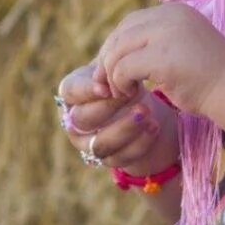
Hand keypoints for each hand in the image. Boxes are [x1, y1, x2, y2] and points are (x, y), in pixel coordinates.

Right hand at [55, 64, 177, 172]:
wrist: (146, 108)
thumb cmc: (127, 81)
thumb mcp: (120, 67)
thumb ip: (113, 65)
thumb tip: (111, 69)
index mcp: (72, 92)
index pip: (70, 91)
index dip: (86, 91)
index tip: (107, 88)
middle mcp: (74, 120)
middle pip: (82, 119)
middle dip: (108, 108)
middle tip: (133, 96)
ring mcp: (89, 143)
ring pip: (100, 144)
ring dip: (124, 129)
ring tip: (147, 113)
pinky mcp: (108, 160)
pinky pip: (121, 158)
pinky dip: (139, 143)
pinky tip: (154, 127)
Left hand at [92, 4, 224, 118]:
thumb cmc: (212, 78)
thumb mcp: (183, 49)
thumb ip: (157, 44)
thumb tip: (122, 52)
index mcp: (176, 11)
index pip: (131, 23)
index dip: (116, 45)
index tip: (110, 68)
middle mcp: (169, 16)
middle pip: (121, 33)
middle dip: (107, 59)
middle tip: (103, 83)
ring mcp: (166, 34)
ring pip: (118, 50)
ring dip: (111, 73)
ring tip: (118, 92)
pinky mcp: (161, 56)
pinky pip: (123, 68)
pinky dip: (119, 83)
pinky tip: (129, 94)